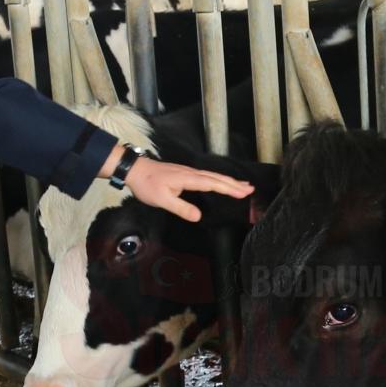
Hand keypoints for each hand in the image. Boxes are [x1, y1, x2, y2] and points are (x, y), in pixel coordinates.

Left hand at [125, 156, 251, 220]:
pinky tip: (220, 182)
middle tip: (250, 189)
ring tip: (243, 185)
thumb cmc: (147, 184)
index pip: (213, 183)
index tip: (244, 193)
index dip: (229, 189)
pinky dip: (218, 179)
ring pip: (213, 176)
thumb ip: (181, 208)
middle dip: (234, 184)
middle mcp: (191, 173)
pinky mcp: (185, 173)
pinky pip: (207, 176)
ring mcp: (189, 172)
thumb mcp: (162, 200)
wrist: (135, 170)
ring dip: (228, 181)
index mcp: (188, 178)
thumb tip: (198, 217)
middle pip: (217, 178)